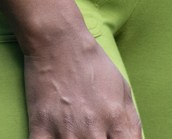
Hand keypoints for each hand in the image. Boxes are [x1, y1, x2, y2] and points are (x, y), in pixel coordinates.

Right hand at [22, 31, 141, 137]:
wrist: (57, 41)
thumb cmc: (92, 64)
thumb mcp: (123, 90)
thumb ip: (132, 124)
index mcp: (115, 119)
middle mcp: (92, 128)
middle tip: (92, 133)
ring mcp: (64, 129)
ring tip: (75, 134)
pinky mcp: (40, 126)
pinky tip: (56, 138)